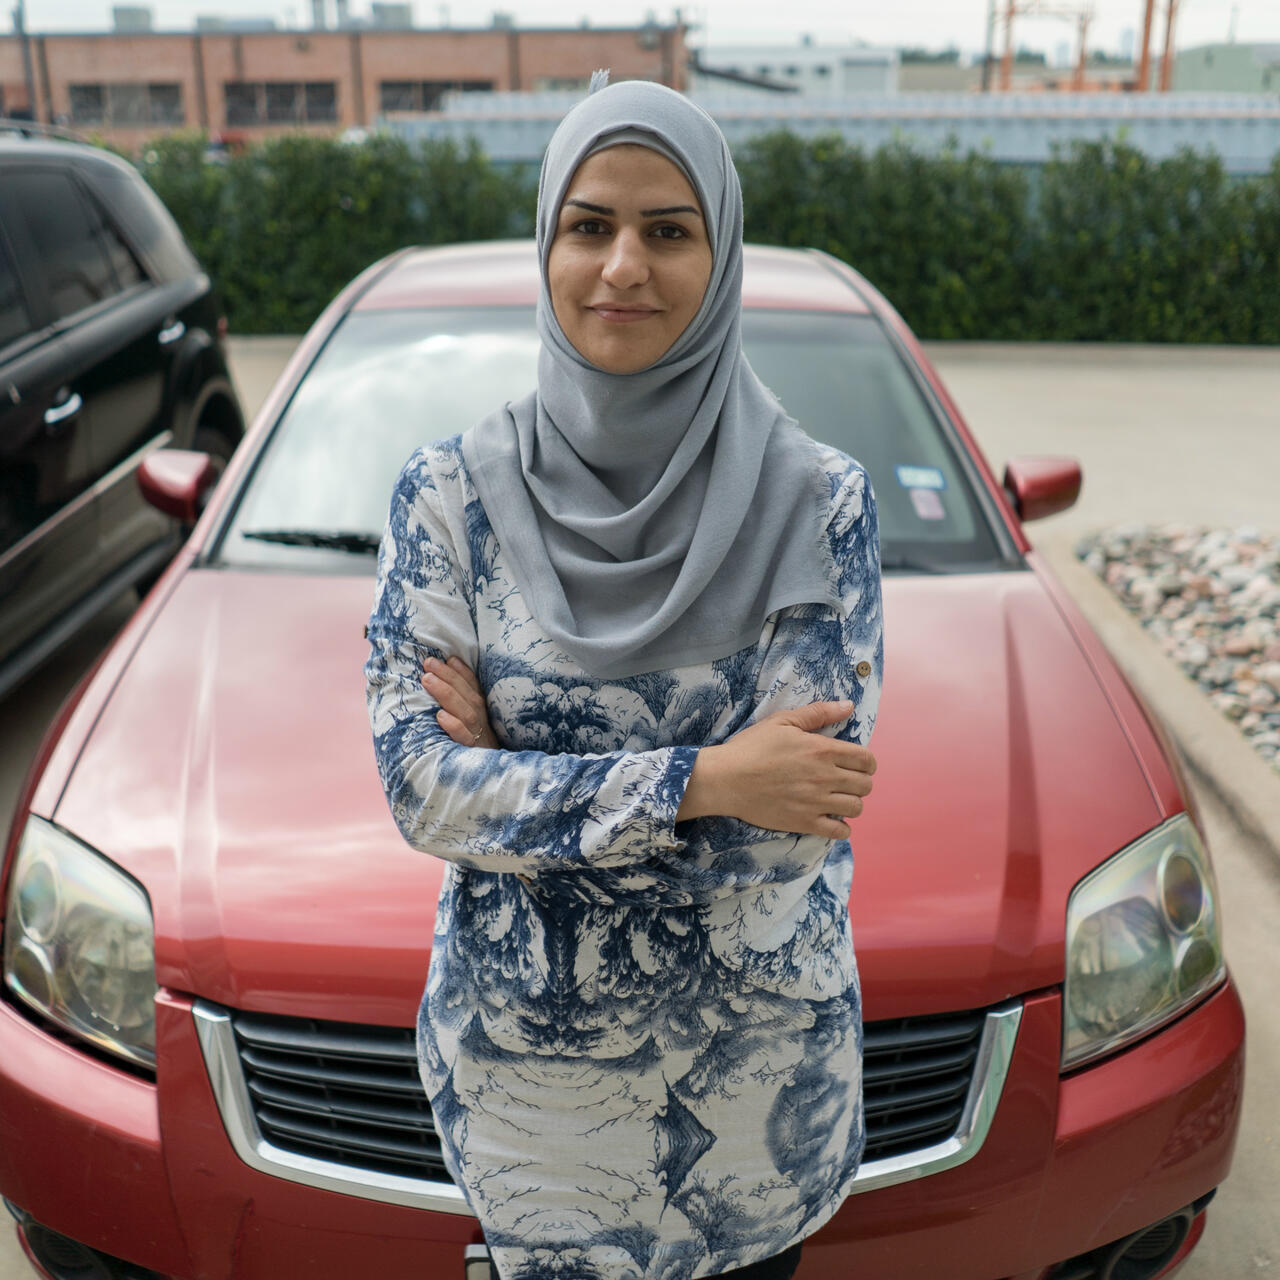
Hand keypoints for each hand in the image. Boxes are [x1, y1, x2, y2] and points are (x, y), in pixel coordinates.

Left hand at [421, 655, 498, 748]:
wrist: (492, 785)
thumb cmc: (474, 754)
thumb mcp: (473, 731)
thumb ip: (461, 710)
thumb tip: (437, 685)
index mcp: (484, 716)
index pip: (474, 689)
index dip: (463, 673)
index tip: (449, 658)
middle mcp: (483, 725)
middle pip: (469, 696)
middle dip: (449, 677)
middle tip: (429, 663)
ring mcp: (480, 740)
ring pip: (466, 713)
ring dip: (447, 694)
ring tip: (428, 680)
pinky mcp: (473, 756)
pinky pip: (464, 739)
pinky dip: (454, 726)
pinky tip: (440, 716)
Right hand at [678, 701, 875, 839]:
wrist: (726, 779)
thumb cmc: (752, 747)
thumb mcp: (783, 721)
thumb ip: (818, 713)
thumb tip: (848, 706)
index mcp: (823, 750)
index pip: (866, 760)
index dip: (867, 762)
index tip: (857, 764)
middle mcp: (825, 777)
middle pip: (866, 785)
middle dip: (860, 782)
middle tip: (846, 780)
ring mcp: (816, 802)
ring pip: (856, 808)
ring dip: (852, 803)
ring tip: (838, 798)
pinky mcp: (804, 822)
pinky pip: (839, 832)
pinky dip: (842, 827)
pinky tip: (831, 818)